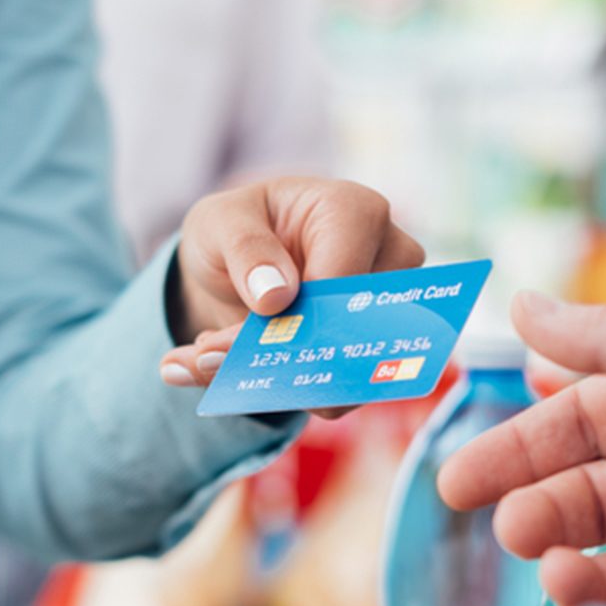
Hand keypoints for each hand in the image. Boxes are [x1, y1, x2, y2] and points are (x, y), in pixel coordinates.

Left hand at [159, 177, 422, 386]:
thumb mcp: (219, 223)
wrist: (240, 261)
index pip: (342, 282)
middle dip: (289, 357)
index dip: (297, 319)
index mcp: (356, 213)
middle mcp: (389, 259)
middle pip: (357, 329)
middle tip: (215, 363)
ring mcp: (390, 308)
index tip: (238, 340)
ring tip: (220, 365)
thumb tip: (274, 298)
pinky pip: (344, 388)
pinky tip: (246, 374)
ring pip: (355, 369)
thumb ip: (244, 249)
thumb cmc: (239, 228)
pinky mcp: (375, 348)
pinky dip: (292, 392)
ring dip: (288, 381)